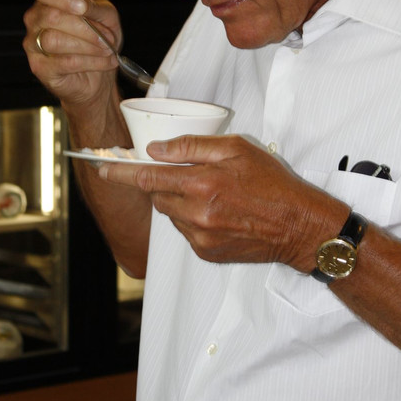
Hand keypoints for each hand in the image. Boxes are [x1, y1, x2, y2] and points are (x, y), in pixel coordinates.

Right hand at [23, 0, 120, 107]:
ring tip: (107, 51)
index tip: (83, 7)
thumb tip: (82, 4)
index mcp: (50, 2)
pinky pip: (65, 62)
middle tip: (107, 38)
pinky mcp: (40, 68)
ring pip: (55, 40)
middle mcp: (36, 21)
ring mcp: (33, 45)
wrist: (100, 75)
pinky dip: (91, 62)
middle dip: (86, 28)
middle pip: (52, 16)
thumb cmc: (99, 43)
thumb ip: (95, 7)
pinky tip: (105, 62)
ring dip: (89, 46)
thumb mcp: (107, 18)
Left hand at [98, 134, 349, 270]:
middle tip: (188, 176)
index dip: (122, 172)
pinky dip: (192, 220)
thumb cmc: (273, 184)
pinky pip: (185, 232)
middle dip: (163, 183)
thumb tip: (157, 149)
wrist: (297, 226)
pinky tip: (219, 213)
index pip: (148, 177)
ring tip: (212, 194)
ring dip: (179, 202)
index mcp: (202, 183)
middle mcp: (196, 213)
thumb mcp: (238, 150)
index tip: (103, 167)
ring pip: (170, 215)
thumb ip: (193, 147)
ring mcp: (200, 237)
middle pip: (157, 196)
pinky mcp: (206, 253)